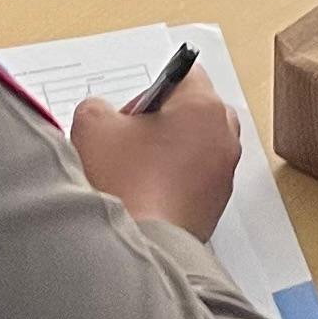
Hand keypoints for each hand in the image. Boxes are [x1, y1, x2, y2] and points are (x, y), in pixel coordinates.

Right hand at [69, 77, 242, 240]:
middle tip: (130, 140)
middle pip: (192, 111)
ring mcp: (224, 172)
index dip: (150, 89)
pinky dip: (174, 181)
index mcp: (203, 107)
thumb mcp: (93, 126)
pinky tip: (145, 194)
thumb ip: (96, 106)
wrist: (144, 245)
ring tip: (135, 171)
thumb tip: (102, 114)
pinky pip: (196, 178)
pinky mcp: (217, 203)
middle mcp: (223, 136)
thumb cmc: (128, 187)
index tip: (134, 111)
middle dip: (161, 122)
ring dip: (167, 153)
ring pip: (194, 147)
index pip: (184, 74)